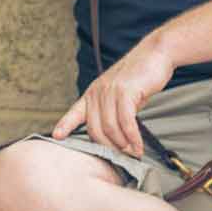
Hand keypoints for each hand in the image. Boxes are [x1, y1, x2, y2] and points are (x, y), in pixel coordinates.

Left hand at [52, 41, 174, 156]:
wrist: (155, 53)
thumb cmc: (139, 77)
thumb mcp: (119, 93)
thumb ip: (111, 111)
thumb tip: (113, 137)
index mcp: (93, 93)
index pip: (75, 112)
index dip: (65, 125)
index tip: (57, 136)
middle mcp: (98, 92)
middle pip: (95, 129)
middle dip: (109, 147)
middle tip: (122, 156)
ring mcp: (111, 91)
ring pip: (110, 128)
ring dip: (123, 145)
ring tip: (133, 152)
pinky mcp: (126, 92)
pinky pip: (126, 122)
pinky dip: (133, 138)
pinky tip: (139, 146)